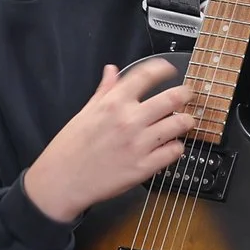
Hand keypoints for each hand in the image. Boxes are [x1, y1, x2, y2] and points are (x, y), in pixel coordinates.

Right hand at [22, 61, 192, 223]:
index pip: (147, 75)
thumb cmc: (70, 148)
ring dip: (185, 121)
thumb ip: (104, 90)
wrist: (62, 181)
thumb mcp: (85, 113)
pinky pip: (175, 151)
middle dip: (185, 94)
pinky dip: (177, 147)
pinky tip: (171, 146)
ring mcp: (139, 144)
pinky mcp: (144, 167)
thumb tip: (112, 71)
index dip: (164, 68)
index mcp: (113, 103)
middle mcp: (129, 120)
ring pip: (180, 124)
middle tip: (186, 97)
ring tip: (183, 122)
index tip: (170, 70)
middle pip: (173, 97)